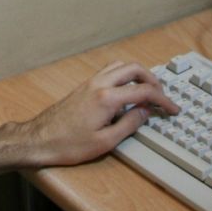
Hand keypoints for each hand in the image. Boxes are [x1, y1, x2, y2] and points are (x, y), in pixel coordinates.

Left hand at [14, 62, 178, 169]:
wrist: (39, 140)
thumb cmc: (68, 144)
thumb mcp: (105, 142)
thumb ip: (129, 124)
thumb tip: (145, 112)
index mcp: (107, 98)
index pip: (144, 91)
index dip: (163, 100)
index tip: (172, 108)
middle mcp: (99, 84)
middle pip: (134, 69)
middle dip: (153, 79)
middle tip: (162, 95)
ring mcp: (90, 83)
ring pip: (120, 66)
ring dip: (138, 74)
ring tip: (147, 90)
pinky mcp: (83, 87)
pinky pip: (109, 71)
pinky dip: (124, 75)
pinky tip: (126, 91)